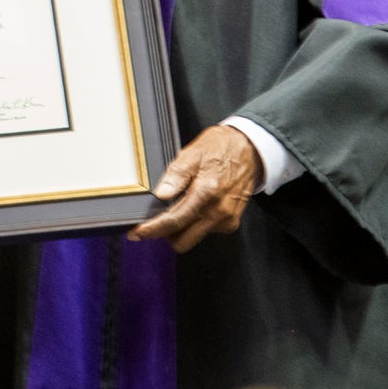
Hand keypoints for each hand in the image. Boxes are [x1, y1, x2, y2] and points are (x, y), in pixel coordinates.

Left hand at [130, 125, 260, 251]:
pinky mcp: (231, 223)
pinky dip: (196, 223)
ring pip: (193, 237)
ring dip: (182, 228)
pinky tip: (197, 204)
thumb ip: (176, 176)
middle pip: (183, 240)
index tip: (138, 232)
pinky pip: (206, 231)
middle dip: (166, 234)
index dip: (153, 230)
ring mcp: (226, 220)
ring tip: (181, 203)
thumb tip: (161, 194)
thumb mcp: (192, 154)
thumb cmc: (221, 148)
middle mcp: (218, 212)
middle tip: (155, 220)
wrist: (249, 149)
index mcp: (207, 193)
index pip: (174, 222)